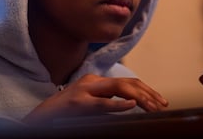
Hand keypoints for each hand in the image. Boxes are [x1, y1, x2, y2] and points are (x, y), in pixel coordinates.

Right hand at [23, 74, 168, 123]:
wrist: (39, 120)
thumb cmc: (65, 116)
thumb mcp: (90, 107)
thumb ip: (107, 104)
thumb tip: (131, 107)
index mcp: (96, 82)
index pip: (128, 82)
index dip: (146, 90)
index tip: (160, 101)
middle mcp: (92, 83)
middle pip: (127, 82)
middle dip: (148, 93)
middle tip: (163, 105)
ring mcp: (84, 92)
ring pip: (118, 88)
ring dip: (139, 97)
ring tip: (153, 106)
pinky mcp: (77, 104)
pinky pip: (101, 103)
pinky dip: (118, 104)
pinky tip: (131, 106)